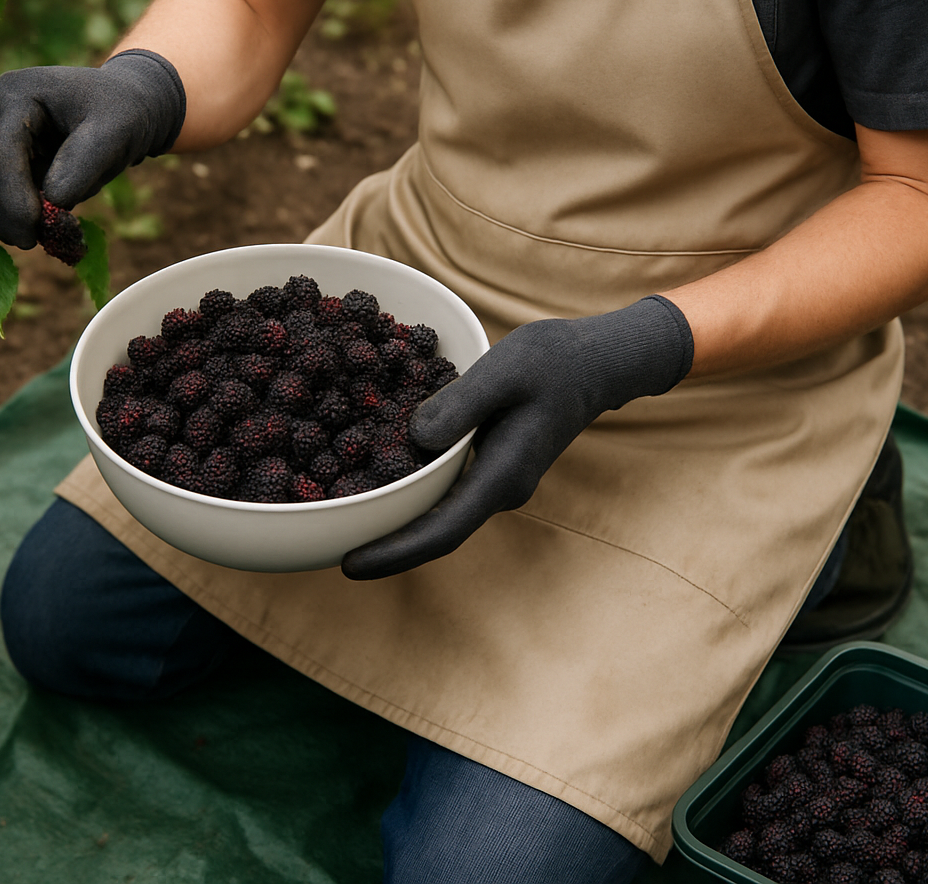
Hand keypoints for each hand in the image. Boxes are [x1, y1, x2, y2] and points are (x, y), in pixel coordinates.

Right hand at [0, 50, 184, 247]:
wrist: (123, 109)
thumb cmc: (120, 113)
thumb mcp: (114, 129)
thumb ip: (85, 160)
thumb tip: (54, 199)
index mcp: (17, 93)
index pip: (2, 145)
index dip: (12, 188)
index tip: (32, 223)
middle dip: (1, 209)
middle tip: (30, 242)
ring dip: (1, 217)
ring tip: (35, 240)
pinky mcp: (1, 160)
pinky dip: (10, 215)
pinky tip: (36, 231)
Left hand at [340, 296, 694, 579]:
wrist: (598, 361)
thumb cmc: (555, 360)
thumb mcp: (504, 371)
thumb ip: (460, 406)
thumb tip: (413, 440)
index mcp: (502, 476)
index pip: (442, 532)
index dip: (394, 553)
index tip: (349, 566)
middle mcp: (499, 490)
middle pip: (435, 532)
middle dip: (385, 544)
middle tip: (328, 545)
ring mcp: (497, 481)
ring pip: (439, 512)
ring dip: (396, 519)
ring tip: (341, 515)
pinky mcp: (492, 465)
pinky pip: (446, 489)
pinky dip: (412, 490)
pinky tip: (375, 476)